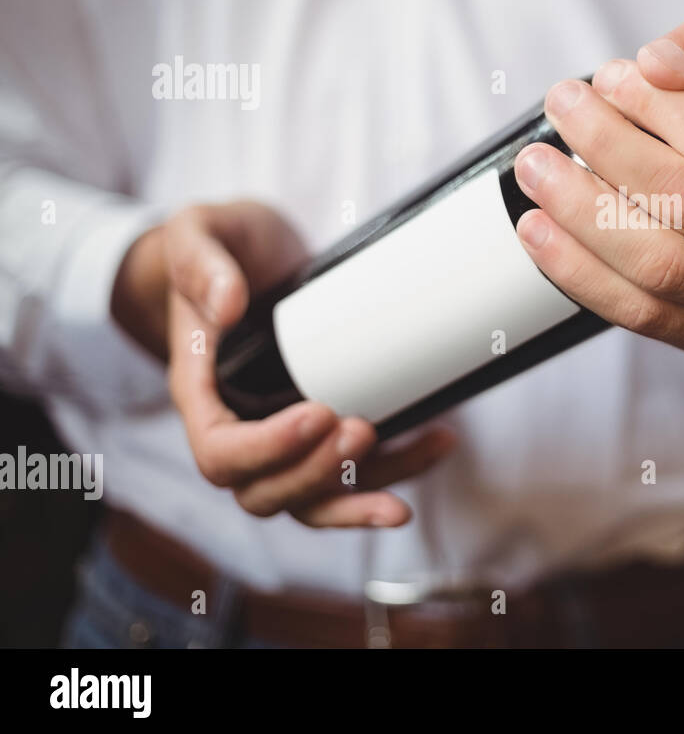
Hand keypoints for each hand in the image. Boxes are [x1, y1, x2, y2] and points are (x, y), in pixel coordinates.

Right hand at [111, 201, 454, 526]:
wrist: (249, 252)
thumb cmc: (218, 245)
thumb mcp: (198, 234)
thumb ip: (200, 263)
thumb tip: (227, 305)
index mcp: (200, 391)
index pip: (219, 451)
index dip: (266, 449)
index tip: (317, 412)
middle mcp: (237, 426)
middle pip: (265, 490)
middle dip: (318, 473)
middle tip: (364, 429)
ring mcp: (282, 435)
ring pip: (312, 499)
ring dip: (361, 499)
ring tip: (413, 474)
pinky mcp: (323, 429)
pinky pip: (351, 476)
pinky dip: (396, 470)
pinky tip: (436, 444)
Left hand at [512, 7, 683, 355]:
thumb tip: (657, 64)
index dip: (656, 108)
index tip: (612, 79)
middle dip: (609, 149)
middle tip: (564, 109)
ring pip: (659, 265)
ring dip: (581, 212)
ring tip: (537, 167)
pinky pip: (640, 313)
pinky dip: (579, 271)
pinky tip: (540, 229)